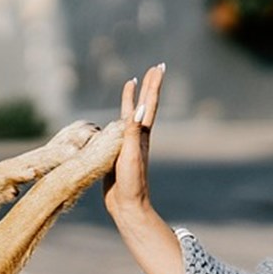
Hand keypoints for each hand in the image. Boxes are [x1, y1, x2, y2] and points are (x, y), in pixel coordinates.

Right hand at [104, 63, 164, 218]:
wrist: (127, 206)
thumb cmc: (131, 182)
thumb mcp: (130, 155)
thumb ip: (133, 132)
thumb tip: (141, 108)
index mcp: (142, 134)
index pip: (149, 104)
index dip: (153, 85)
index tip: (158, 67)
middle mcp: (137, 135)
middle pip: (144, 105)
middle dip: (149, 86)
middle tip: (155, 67)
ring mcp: (128, 143)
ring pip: (130, 114)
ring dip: (133, 98)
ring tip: (133, 83)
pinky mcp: (116, 152)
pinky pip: (116, 128)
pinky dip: (117, 117)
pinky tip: (114, 116)